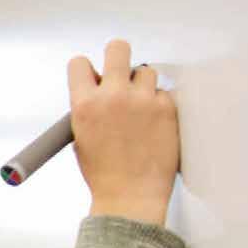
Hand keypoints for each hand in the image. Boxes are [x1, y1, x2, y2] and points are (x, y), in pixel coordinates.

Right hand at [68, 39, 178, 224]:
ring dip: (142, 87)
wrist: (131, 198)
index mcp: (85, 106)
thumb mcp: (81, 140)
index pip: (80, 64)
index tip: (94, 77)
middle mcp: (113, 97)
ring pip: (145, 72)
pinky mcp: (167, 108)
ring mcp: (142, 101)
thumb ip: (88, 109)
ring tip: (140, 112)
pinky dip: (160, 106)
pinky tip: (153, 126)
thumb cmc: (105, 176)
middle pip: (118, 48)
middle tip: (122, 75)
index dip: (87, 70)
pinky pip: (164, 94)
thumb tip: (99, 88)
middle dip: (118, 58)